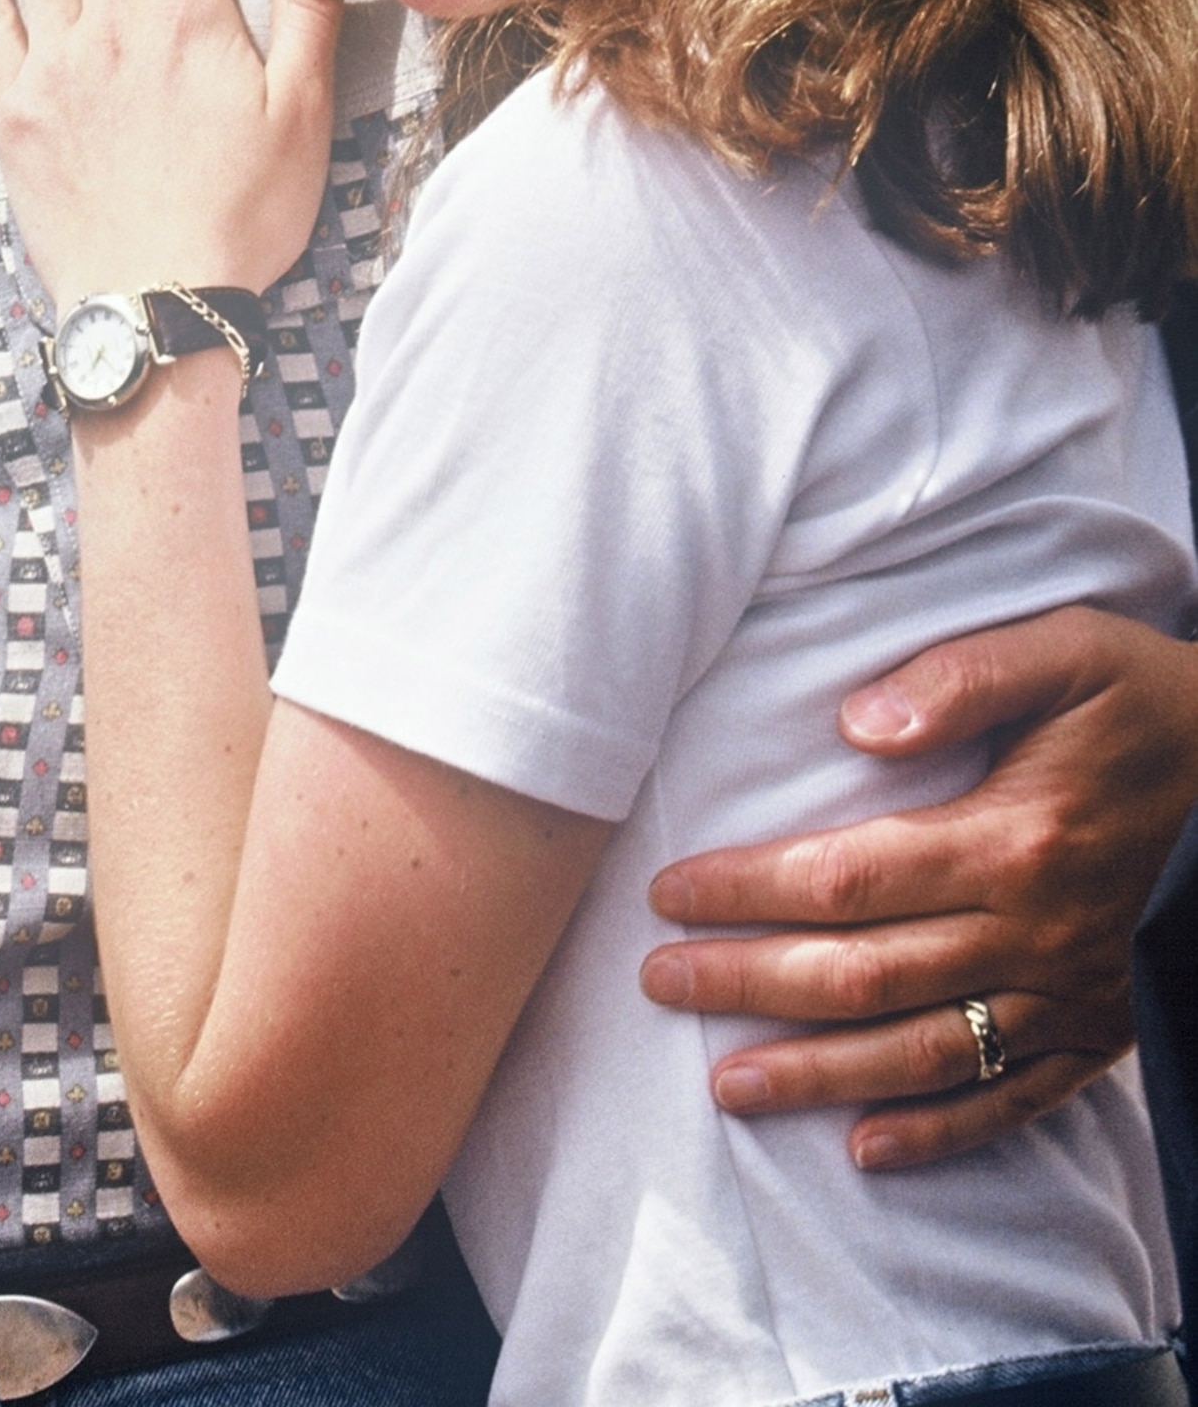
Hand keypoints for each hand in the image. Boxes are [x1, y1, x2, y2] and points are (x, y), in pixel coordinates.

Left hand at [639, 605, 1197, 1166]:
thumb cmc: (1142, 697)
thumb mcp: (1065, 650)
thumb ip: (961, 677)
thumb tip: (858, 722)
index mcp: (1011, 840)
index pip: (846, 876)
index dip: (748, 888)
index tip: (668, 892)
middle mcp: (1034, 933)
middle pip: (862, 974)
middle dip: (749, 984)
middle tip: (659, 982)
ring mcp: (1069, 994)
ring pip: (920, 1052)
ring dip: (815, 1075)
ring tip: (725, 1084)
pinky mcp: (1099, 1031)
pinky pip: (1010, 1100)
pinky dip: (935, 1134)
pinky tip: (864, 1150)